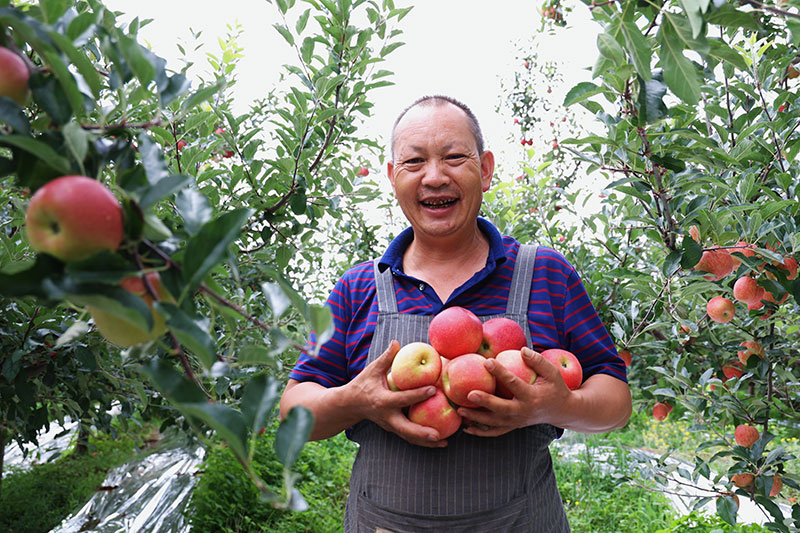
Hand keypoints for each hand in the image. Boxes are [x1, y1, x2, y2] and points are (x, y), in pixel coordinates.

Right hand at [346, 340, 446, 446]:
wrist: (350, 405)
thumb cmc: (363, 384)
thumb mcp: (372, 370)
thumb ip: (386, 358)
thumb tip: (397, 342)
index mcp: (382, 401)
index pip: (402, 398)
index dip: (418, 394)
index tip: (434, 389)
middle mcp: (387, 417)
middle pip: (406, 429)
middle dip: (422, 433)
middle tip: (439, 435)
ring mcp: (390, 426)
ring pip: (409, 437)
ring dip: (426, 442)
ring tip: (444, 443)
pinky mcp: (393, 430)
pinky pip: (409, 437)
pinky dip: (423, 441)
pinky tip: (439, 441)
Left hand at [459, 347, 573, 436]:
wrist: (561, 411)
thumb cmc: (555, 387)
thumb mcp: (553, 373)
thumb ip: (538, 361)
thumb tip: (521, 350)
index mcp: (532, 397)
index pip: (514, 383)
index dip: (501, 372)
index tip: (487, 361)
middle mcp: (523, 412)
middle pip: (501, 408)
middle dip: (485, 402)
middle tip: (469, 394)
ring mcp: (517, 421)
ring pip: (494, 423)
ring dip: (476, 418)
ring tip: (459, 410)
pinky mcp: (513, 426)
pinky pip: (495, 432)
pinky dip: (480, 432)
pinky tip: (465, 428)